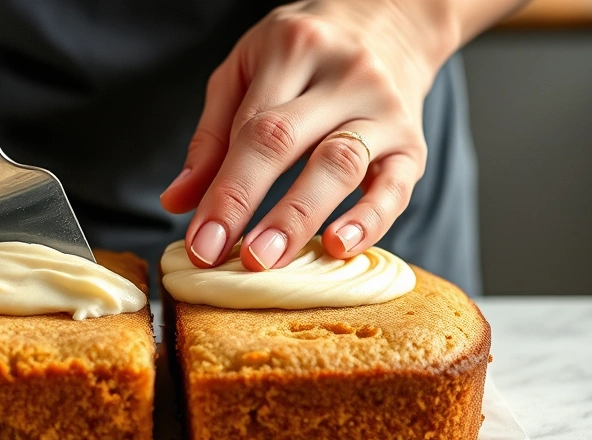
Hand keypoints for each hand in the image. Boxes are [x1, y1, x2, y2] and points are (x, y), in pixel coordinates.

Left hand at [159, 0, 457, 269]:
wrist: (389, 26)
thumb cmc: (304, 55)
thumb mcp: (246, 71)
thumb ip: (211, 137)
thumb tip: (178, 201)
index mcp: (293, 49)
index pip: (251, 129)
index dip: (224, 192)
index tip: (201, 243)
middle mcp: (344, 75)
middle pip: (289, 143)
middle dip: (253, 206)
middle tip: (229, 259)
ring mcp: (384, 109)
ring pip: (342, 164)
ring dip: (301, 218)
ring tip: (270, 260)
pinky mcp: (413, 144)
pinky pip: (395, 188)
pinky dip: (369, 222)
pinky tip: (338, 247)